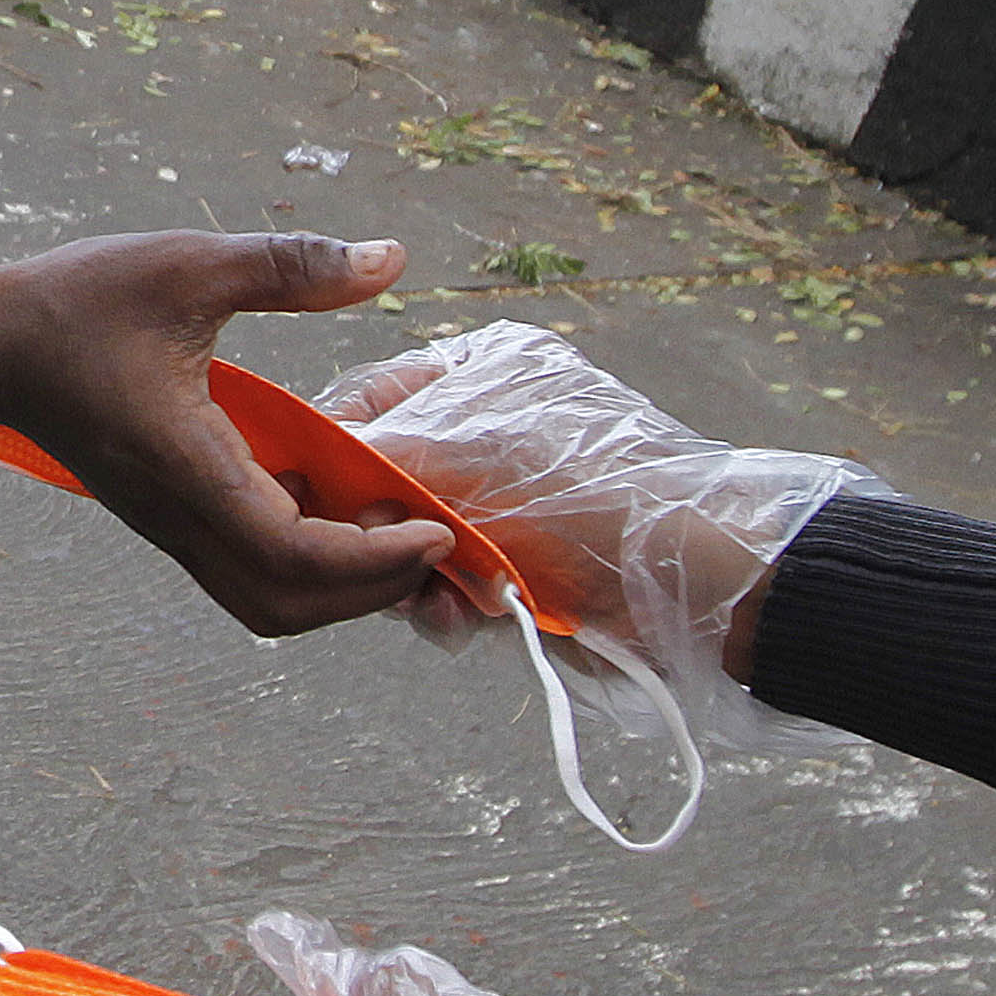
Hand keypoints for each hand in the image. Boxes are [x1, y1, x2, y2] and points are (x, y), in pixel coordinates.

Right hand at [0, 234, 449, 634]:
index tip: (434, 525)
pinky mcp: (166, 517)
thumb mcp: (189, 264)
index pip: (293, 552)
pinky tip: (338, 503)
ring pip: (263, 599)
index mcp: (187, 465)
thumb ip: (292, 265)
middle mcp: (178, 515)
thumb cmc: (79, 302)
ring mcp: (169, 524)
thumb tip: (391, 258)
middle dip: (368, 589)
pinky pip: (245, 569)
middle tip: (428, 537)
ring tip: (391, 528)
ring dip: (336, 586)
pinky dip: (304, 561)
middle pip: (285, 604)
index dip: (374, 557)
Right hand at [319, 323, 875, 723]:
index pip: (372, 397)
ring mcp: (499, 504)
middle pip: (382, 480)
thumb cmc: (593, 492)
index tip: (301, 490)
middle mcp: (485, 432)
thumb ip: (385, 452)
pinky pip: (446, 588)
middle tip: (372, 558)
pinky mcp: (514, 567)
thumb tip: (319, 465)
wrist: (694, 581)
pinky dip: (446, 608)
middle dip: (375, 528)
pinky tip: (464, 622)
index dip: (331, 444)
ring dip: (411, 579)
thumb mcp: (473, 452)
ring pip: (408, 544)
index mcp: (482, 373)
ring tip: (438, 601)